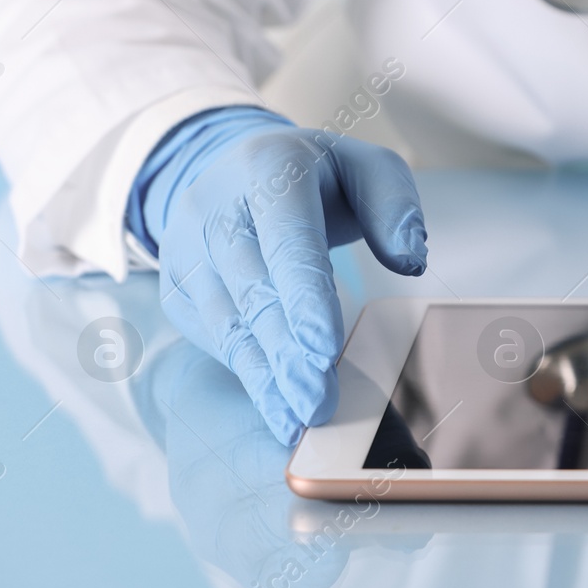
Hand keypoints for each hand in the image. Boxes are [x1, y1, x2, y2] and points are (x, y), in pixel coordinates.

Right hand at [130, 107, 426, 443]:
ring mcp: (187, 248)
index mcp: (268, 168)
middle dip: (287, 353)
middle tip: (319, 404)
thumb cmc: (317, 177)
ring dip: (264, 376)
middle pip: (255, 290)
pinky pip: (213, 336)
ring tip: (298, 419)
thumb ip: (394, 206)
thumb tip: (409, 259)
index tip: (324, 348)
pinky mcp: (178, 285)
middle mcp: (215, 208)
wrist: (236, 170)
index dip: (304, 297)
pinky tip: (276, 404)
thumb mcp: (367, 168)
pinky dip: (246, 373)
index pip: (287, 240)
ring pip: (228, 323)